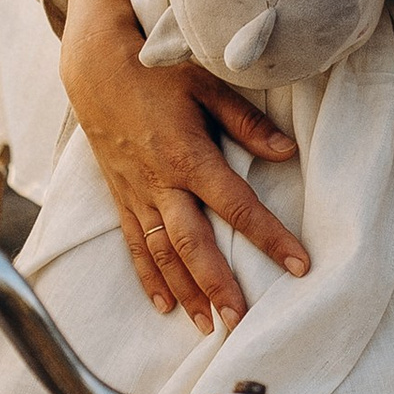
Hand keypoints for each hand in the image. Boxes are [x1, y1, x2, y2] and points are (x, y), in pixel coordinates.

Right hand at [60, 0, 303, 329]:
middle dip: (218, 285)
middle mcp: (160, 182)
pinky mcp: (120, 197)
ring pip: (162, 253)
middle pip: (193, 244)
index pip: (236, 204)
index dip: (269, 236)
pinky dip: (149, 278)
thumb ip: (246, 122)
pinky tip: (165, 306)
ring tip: (210, 326)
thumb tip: (288, 152)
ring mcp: (136, 194)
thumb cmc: (155, 69)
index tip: (299, 264)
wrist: (93, 67)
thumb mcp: (205, 84)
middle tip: (242, 321)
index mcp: (187, 154)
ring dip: (186, 292)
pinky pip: (135, 245)